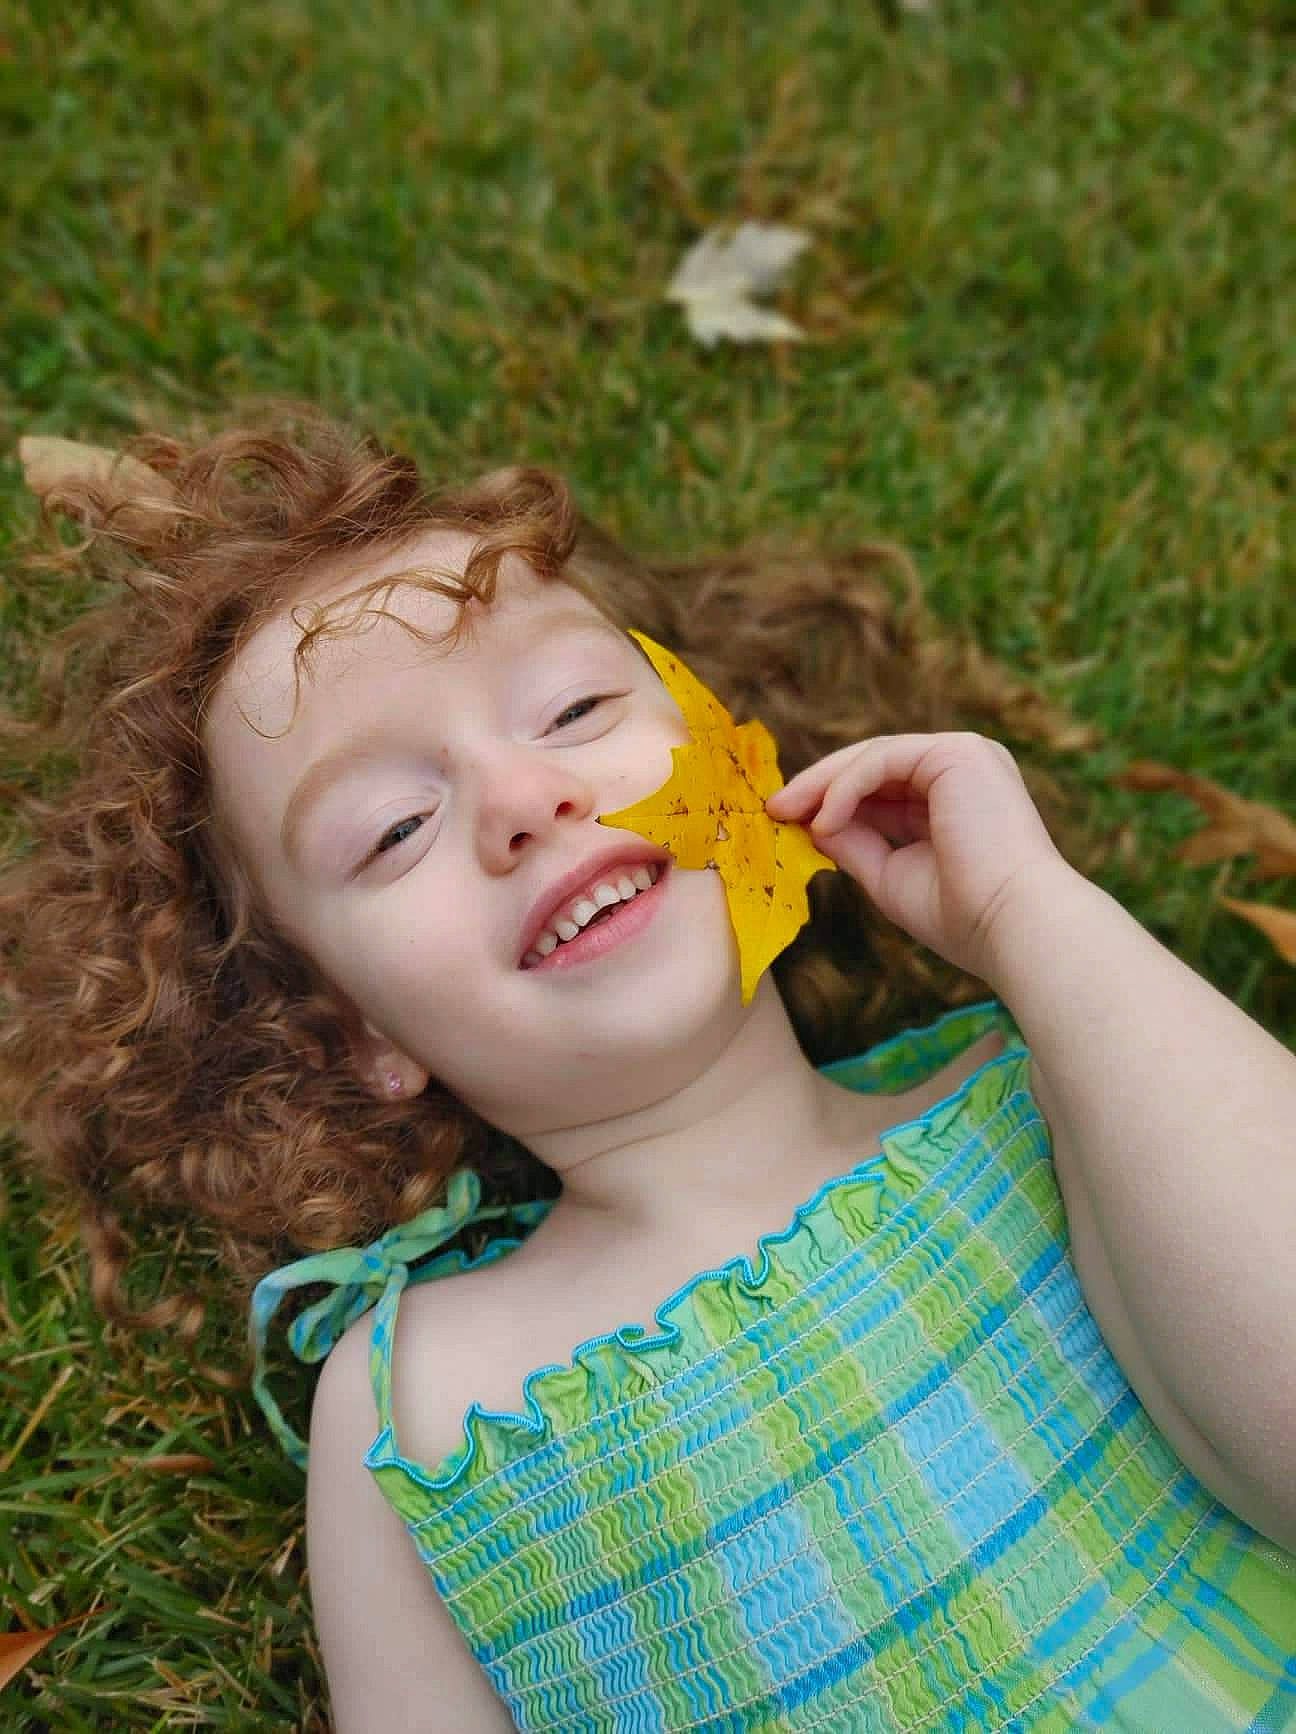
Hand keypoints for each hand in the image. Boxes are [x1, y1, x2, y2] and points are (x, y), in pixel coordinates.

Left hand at [766, 732, 1076, 985]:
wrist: (1014, 928)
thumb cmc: (963, 916)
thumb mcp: (892, 875)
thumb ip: (855, 845)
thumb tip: (812, 826)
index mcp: (958, 795)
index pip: (883, 786)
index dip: (833, 800)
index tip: (788, 822)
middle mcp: (965, 767)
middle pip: (874, 764)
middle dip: (819, 785)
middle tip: (774, 809)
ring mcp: (965, 754)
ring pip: (873, 756)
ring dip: (823, 784)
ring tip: (785, 813)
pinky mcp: (957, 753)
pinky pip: (881, 760)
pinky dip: (844, 788)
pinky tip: (822, 821)